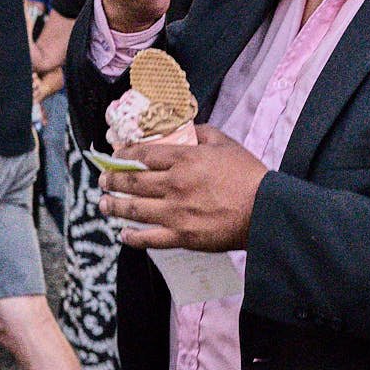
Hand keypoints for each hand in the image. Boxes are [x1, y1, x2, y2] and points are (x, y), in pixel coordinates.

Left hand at [99, 124, 267, 251]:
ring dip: (114, 205)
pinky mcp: (182, 237)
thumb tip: (187, 130)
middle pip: (132, 181)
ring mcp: (176, 213)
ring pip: (134, 209)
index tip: (115, 157)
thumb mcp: (226, 144)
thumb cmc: (249, 176)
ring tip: (104, 203)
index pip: (142, 155)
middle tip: (103, 179)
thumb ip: (203, 134)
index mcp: (185, 159)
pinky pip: (149, 239)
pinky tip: (123, 234)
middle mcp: (175, 185)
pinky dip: (132, 237)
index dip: (123, 155)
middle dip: (112, 180)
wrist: (265, 212)